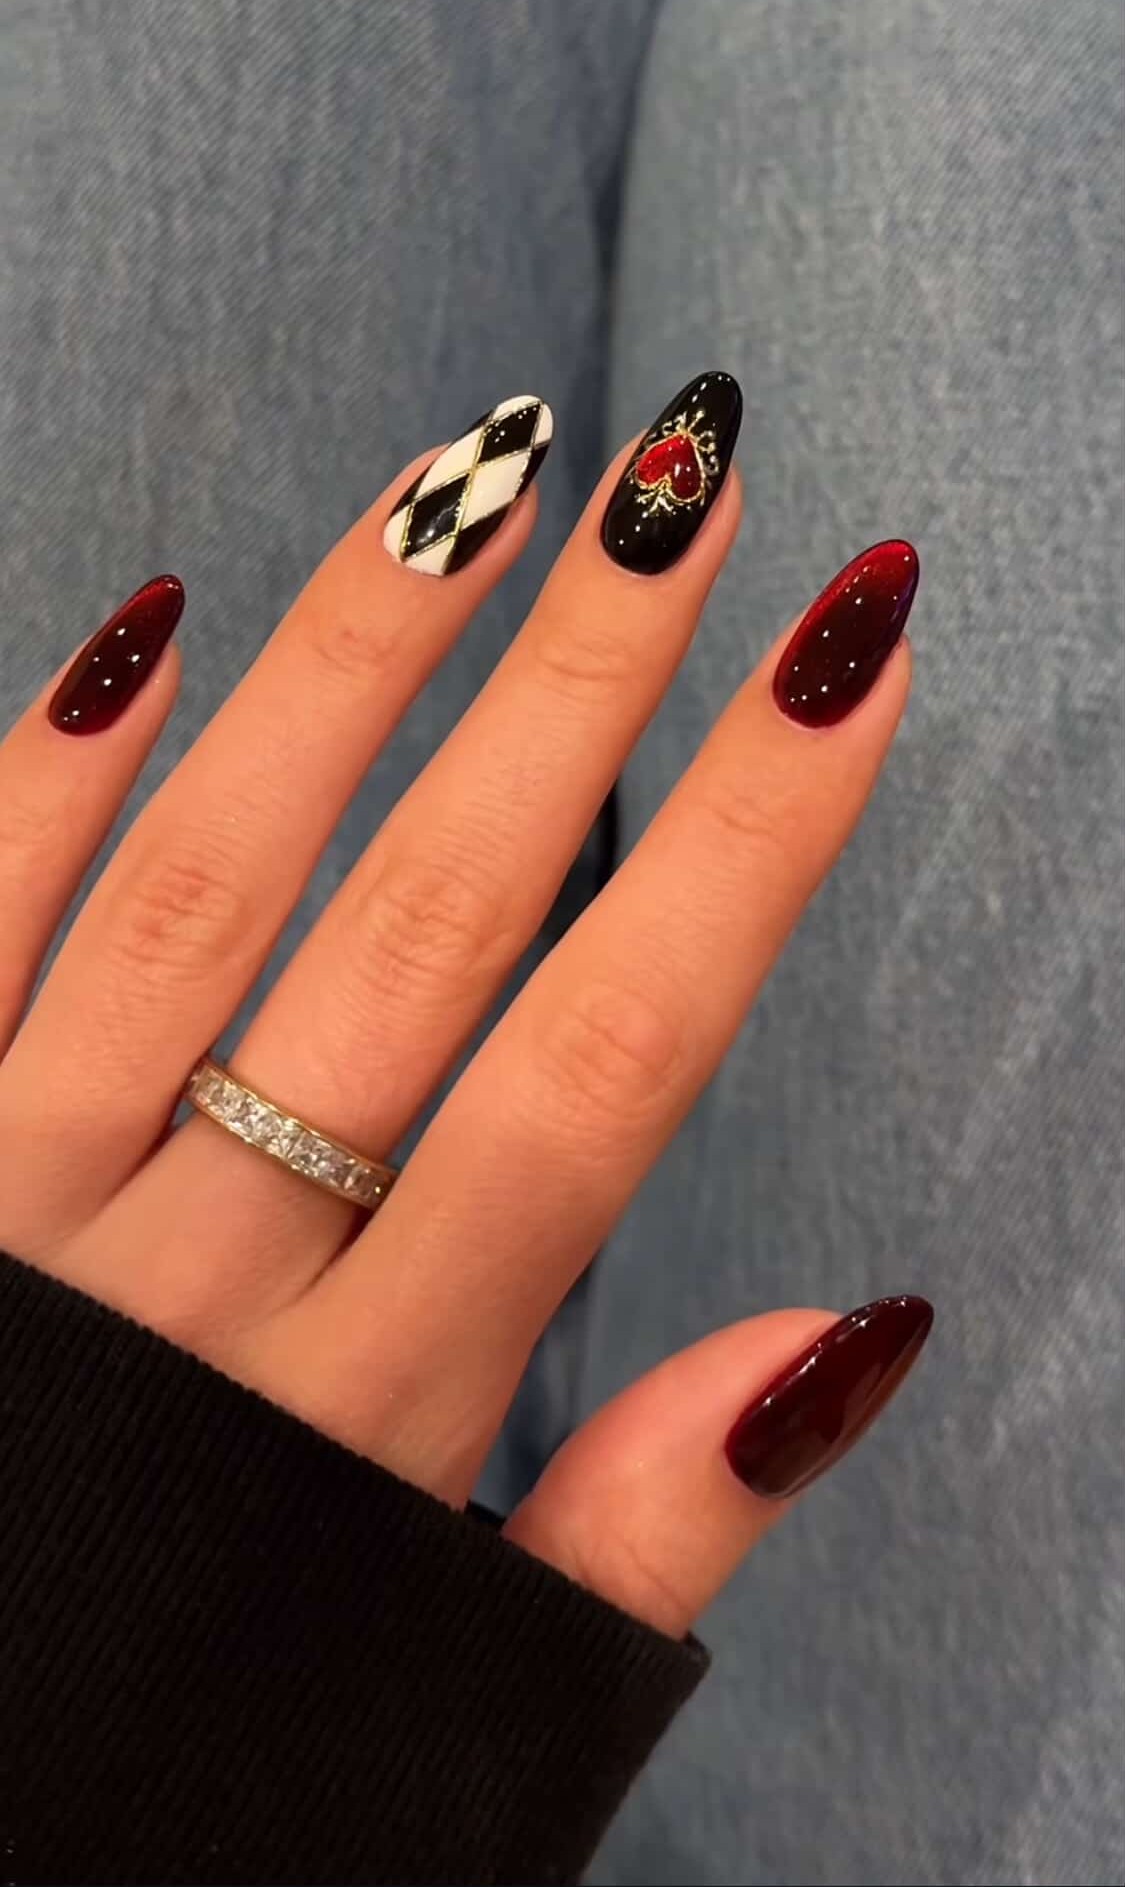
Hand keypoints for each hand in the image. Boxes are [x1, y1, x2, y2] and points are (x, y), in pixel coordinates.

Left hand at [0, 376, 927, 1638]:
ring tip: (483, 481)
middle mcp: (205, 1278)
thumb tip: (850, 1340)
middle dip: (583, 693)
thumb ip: (636, 1535)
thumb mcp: (437, 1697)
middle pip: (437, 932)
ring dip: (354, 674)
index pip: (606, 1070)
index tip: (849, 654)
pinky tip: (148, 628)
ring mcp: (21, 1207)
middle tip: (693, 487)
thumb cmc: (172, 1770)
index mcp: (373, 1408)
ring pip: (212, 890)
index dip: (744, 845)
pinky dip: (42, 783)